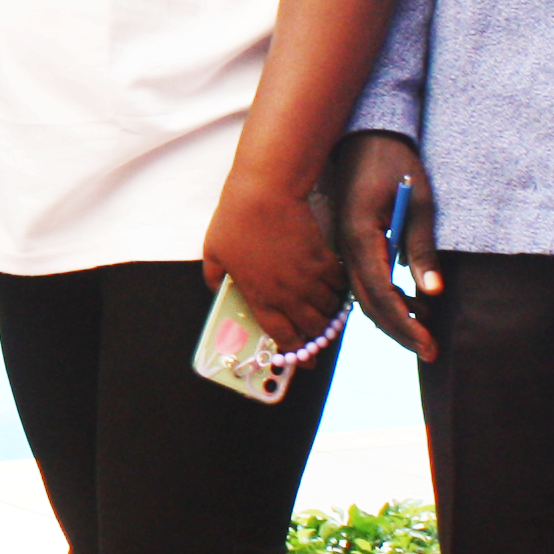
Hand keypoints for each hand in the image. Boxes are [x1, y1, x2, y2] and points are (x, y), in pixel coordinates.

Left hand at [202, 172, 347, 350]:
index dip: (294, 351)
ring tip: (328, 313)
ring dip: (330, 314)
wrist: (264, 195)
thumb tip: (216, 289)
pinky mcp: (324, 259)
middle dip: (318, 338)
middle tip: (320, 339)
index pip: (281, 335)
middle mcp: (287, 293)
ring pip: (329, 308)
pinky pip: (339, 285)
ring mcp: (308, 277)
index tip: (302, 359)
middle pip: (312, 327)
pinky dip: (340, 291)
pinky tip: (336, 289)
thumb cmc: (235, 221)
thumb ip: (214, 277)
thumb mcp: (213, 253)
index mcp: (259, 296)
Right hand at [330, 131, 441, 361]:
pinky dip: (384, 300)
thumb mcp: (419, 202)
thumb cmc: (396, 164)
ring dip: (392, 318)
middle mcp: (345, 248)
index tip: (429, 344)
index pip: (382, 294)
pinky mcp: (349, 245)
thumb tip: (432, 292)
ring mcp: (343, 248)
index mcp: (360, 237)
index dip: (406, 324)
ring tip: (424, 330)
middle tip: (430, 351)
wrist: (365, 137)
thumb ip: (422, 248)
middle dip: (399, 331)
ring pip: (363, 297)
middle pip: (368, 304)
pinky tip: (410, 304)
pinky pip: (362, 283)